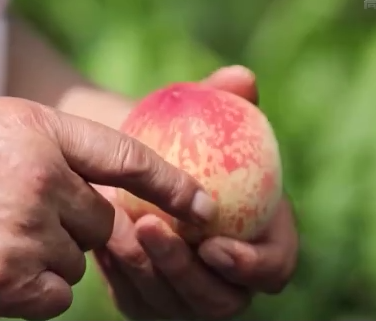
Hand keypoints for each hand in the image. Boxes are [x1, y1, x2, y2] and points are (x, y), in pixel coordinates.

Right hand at [0, 98, 213, 318]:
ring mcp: (24, 232)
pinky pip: (51, 297)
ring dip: (44, 260)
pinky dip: (28, 292)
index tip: (201, 205)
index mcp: (33, 129)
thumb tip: (93, 191)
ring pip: (73, 263)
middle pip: (100, 221)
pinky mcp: (6, 285)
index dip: (170, 182)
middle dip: (76, 228)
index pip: (123, 155)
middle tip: (22, 220)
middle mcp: (38, 177)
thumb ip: (44, 152)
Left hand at [94, 66, 298, 319]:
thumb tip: (243, 78)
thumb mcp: (194, 108)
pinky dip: (120, 276)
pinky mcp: (149, 298)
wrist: (131, 158)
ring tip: (116, 226)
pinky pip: (137, 301)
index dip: (254, 266)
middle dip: (186, 272)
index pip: (275, 268)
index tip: (214, 242)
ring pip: (174, 306)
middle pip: (221, 301)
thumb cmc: (174, 131)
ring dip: (145, 271)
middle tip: (152, 228)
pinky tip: (100, 240)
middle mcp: (228, 276)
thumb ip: (222, 96)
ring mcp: (188, 293)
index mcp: (260, 238)